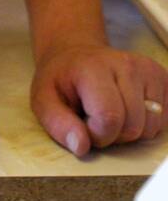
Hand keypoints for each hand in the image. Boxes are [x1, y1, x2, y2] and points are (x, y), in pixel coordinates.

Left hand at [30, 43, 167, 155]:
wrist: (76, 54)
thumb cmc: (62, 80)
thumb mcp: (44, 100)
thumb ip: (58, 124)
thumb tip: (81, 146)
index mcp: (93, 67)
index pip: (109, 119)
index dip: (96, 135)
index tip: (83, 125)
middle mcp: (126, 64)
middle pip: (133, 126)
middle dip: (113, 135)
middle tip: (96, 119)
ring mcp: (147, 69)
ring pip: (151, 126)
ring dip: (130, 131)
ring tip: (111, 114)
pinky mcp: (161, 77)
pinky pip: (164, 120)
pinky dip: (146, 124)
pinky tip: (128, 110)